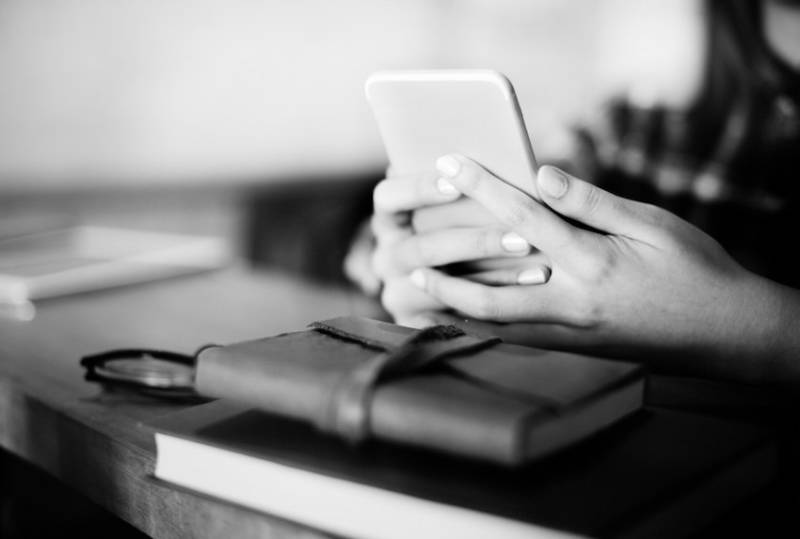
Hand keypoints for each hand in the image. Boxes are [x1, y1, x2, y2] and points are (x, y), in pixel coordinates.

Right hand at [370, 171, 549, 326]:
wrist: (480, 285)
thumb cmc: (477, 223)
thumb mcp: (466, 201)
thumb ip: (471, 182)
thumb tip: (504, 166)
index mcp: (388, 218)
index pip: (387, 197)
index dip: (420, 189)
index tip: (458, 183)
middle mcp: (386, 255)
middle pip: (420, 247)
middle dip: (474, 241)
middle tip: (522, 234)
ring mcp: (397, 291)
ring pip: (436, 283)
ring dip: (488, 273)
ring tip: (536, 262)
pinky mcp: (415, 320)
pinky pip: (452, 312)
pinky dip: (493, 297)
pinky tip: (528, 285)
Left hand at [409, 155, 795, 382]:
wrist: (724, 332)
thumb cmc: (694, 269)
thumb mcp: (653, 224)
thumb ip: (592, 203)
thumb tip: (542, 174)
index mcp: (591, 263)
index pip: (522, 218)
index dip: (482, 187)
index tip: (450, 163)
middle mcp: (572, 303)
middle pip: (489, 292)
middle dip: (444, 271)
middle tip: (409, 253)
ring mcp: (570, 333)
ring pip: (495, 326)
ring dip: (452, 309)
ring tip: (417, 291)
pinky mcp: (574, 348)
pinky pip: (514, 339)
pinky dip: (481, 326)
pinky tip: (460, 313)